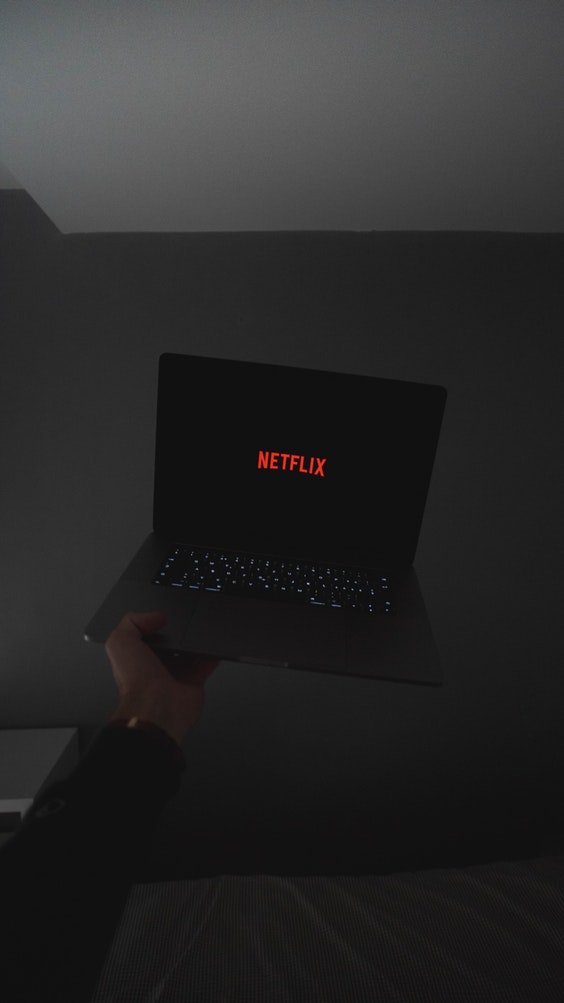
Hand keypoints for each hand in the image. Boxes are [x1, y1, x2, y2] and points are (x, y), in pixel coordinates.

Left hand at [105, 611, 218, 745]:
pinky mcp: (193, 681)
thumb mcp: (120, 641)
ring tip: (197, 632)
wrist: (157, 707)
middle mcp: (156, 666)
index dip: (153, 623)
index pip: (146, 634)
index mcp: (137, 656)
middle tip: (181, 625)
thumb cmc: (136, 681)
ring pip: (190, 651)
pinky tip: (210, 646)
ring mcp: (176, 673)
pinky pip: (206, 663)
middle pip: (171, 642)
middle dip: (178, 632)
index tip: (161, 617)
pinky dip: (211, 654)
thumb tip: (155, 617)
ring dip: (195, 641)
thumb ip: (132, 622)